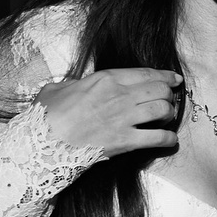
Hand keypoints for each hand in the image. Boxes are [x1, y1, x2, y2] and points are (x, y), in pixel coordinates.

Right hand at [37, 69, 182, 159]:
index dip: (164, 75)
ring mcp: (124, 119)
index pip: (145, 73)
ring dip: (169, 113)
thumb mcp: (58, 89)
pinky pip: (158, 138)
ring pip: (163, 110)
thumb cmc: (46, 116)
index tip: (174, 79)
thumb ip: (74, 83)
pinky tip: (169, 140)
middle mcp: (120, 96)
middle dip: (168, 94)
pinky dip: (168, 139)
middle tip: (169, 99)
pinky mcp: (126, 141)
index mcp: (106, 79)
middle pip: (159, 89)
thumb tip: (76, 84)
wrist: (42, 143)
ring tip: (167, 117)